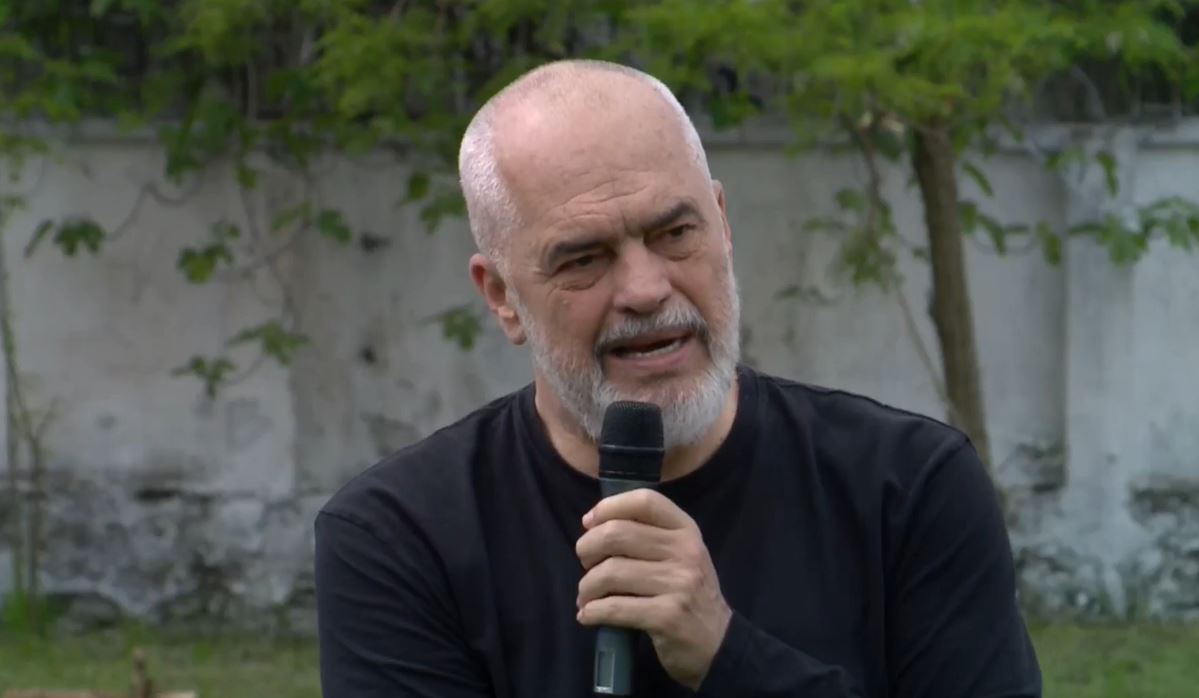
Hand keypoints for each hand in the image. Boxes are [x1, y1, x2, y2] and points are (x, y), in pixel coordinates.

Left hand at [575, 488, 731, 690]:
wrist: (718, 642)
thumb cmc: (689, 593)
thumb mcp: (681, 554)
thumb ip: (648, 536)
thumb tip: (594, 525)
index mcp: (686, 530)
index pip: (644, 501)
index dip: (609, 507)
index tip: (589, 523)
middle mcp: (685, 551)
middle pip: (617, 533)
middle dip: (587, 548)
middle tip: (585, 564)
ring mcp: (678, 584)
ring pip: (610, 572)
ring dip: (587, 587)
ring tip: (586, 597)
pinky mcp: (667, 617)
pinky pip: (614, 607)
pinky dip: (592, 612)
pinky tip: (588, 615)